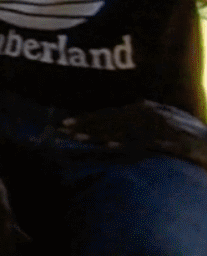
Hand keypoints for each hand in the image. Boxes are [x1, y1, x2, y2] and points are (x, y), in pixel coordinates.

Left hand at [53, 100, 206, 167]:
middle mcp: (157, 114)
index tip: (67, 123)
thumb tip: (131, 112)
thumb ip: (150, 119)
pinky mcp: (176, 142)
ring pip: (126, 128)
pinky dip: (129, 143)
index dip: (90, 117)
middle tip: (63, 129)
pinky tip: (111, 146)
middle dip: (88, 122)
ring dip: (101, 132)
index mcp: (153, 109)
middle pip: (115, 117)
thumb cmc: (195, 140)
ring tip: (78, 137)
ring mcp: (166, 127)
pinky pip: (148, 142)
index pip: (115, 112)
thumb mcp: (171, 123)